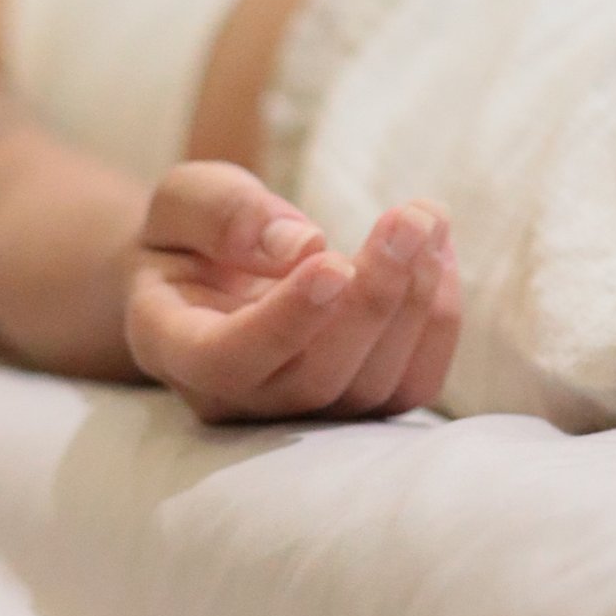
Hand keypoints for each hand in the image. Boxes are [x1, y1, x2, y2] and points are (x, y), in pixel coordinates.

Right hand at [124, 161, 460, 423]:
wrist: (210, 279)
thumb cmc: (192, 236)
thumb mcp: (181, 201)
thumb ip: (221, 213)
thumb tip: (300, 245)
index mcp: (176, 347)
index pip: (226, 360)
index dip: (286, 320)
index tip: (333, 261)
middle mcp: (236, 398)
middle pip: (314, 379)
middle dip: (374, 298)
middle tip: (410, 219)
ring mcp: (299, 413)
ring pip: (370, 388)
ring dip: (415, 303)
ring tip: (427, 221)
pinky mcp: (353, 406)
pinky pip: (409, 387)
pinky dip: (438, 323)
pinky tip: (439, 255)